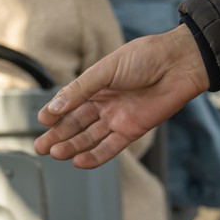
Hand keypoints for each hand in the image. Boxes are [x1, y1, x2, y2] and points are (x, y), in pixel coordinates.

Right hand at [35, 24, 208, 168]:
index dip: (55, 112)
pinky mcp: (133, 130)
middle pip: (76, 123)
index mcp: (97, 84)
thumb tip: (55, 107)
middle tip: (40, 147)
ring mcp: (118, 118)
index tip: (41, 120)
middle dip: (58, 135)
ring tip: (55, 153)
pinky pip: (111, 148)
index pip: (70, 102)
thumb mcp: (107, 69)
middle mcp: (106, 103)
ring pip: (90, 137)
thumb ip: (81, 90)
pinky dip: (95, 156)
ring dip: (72, 146)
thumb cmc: (145, 58)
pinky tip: (79, 161)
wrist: (179, 64)